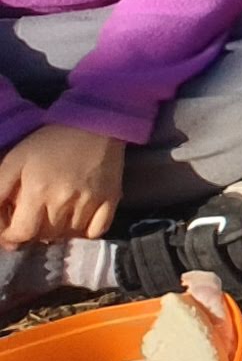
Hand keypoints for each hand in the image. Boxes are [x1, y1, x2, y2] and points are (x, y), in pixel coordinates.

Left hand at [0, 122, 124, 245]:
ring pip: (70, 235)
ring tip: (53, 218)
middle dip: (34, 233)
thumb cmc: (48, 142)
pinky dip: (85, 232)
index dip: (12, 238)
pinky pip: (97, 231)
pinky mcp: (111, 199)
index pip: (22, 233)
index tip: (11, 232)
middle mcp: (64, 200)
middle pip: (46, 236)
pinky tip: (76, 220)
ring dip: (58, 232)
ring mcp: (91, 201)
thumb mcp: (14, 161)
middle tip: (33, 219)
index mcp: (37, 190)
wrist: (95, 123)